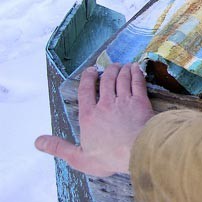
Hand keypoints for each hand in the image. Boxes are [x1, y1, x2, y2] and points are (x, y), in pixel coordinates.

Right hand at [35, 63, 154, 176]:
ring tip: (123, 66)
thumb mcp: (78, 158)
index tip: (91, 70)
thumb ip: (58, 148)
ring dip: (121, 70)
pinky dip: (135, 73)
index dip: (88, 78)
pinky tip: (136, 69)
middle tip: (110, 66)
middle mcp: (105, 104)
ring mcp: (124, 101)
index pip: (85, 90)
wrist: (136, 152)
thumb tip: (38, 142)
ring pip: (122, 79)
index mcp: (89, 116)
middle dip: (108, 71)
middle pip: (106, 81)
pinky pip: (137, 82)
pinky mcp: (141, 102)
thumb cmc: (109, 158)